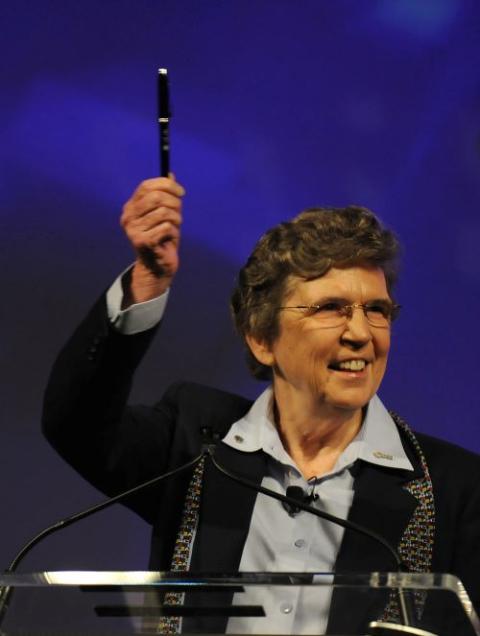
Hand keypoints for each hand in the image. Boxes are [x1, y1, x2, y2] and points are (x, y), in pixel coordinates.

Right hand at [120, 176, 184, 304]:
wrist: (157, 266)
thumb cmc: (162, 238)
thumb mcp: (163, 214)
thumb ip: (165, 196)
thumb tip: (170, 174)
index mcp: (131, 208)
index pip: (146, 186)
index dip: (166, 185)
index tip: (181, 192)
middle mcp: (128, 217)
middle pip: (156, 197)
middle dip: (174, 202)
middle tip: (179, 212)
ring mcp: (134, 230)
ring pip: (164, 212)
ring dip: (176, 219)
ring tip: (174, 228)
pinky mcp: (143, 242)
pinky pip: (167, 227)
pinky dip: (174, 232)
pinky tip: (170, 239)